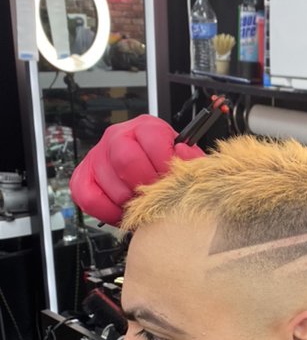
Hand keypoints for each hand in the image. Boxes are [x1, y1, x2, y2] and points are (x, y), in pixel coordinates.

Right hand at [69, 115, 204, 224]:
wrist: (149, 178)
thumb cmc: (167, 169)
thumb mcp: (185, 162)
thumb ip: (191, 159)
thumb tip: (184, 153)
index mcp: (146, 127)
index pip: (152, 140)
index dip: (165, 166)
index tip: (171, 180)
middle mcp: (118, 136)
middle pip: (126, 159)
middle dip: (146, 185)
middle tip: (155, 195)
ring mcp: (97, 156)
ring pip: (111, 183)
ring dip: (130, 202)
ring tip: (141, 204)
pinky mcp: (82, 177)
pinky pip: (89, 198)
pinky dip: (108, 211)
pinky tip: (122, 211)